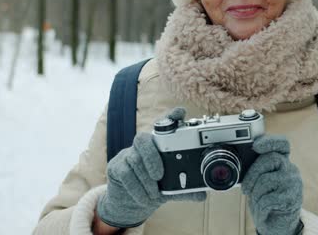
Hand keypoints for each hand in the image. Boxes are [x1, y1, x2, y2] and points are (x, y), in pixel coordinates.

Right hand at [97, 109, 205, 228]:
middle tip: (160, 176)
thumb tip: (202, 195)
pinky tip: (144, 198)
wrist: (130, 205)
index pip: (164, 126)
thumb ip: (184, 191)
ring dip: (145, 179)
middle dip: (151, 156)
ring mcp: (127, 155)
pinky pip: (124, 173)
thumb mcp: (170, 190)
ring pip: (134, 159)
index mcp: (158, 147)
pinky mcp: (115, 167)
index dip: (171, 117)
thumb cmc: (153, 190)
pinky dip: (136, 187)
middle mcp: (143, 146)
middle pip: (142, 139)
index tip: (181, 112)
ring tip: (154, 194)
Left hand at [242, 135, 303, 234]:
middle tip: (246, 189)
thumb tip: (241, 163)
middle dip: (252, 173)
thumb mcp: (259, 181)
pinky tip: (264, 210)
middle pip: (270, 159)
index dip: (270, 141)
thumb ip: (256, 170)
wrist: (277, 224)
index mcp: (282, 162)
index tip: (256, 145)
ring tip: (258, 201)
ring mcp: (294, 183)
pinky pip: (268, 198)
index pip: (282, 144)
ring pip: (266, 180)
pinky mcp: (292, 198)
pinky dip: (260, 207)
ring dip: (255, 194)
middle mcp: (291, 169)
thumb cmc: (266, 200)